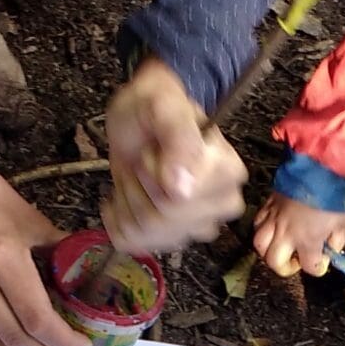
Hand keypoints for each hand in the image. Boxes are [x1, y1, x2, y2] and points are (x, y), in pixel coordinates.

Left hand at [103, 58, 246, 253]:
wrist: (141, 120)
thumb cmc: (156, 106)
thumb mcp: (163, 102)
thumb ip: (177, 134)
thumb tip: (181, 189)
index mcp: (228, 174)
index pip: (178, 200)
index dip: (152, 172)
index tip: (154, 148)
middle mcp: (221, 206)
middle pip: (162, 221)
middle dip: (137, 186)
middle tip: (142, 160)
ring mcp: (197, 227)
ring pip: (145, 234)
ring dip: (127, 199)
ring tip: (135, 173)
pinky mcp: (171, 239)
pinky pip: (132, 243)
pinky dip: (116, 218)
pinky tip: (122, 195)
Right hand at [253, 193, 344, 277]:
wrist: (318, 167)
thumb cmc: (332, 194)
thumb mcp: (342, 222)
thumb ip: (336, 240)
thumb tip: (330, 248)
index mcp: (308, 240)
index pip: (310, 267)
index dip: (317, 267)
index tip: (321, 261)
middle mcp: (287, 233)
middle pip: (274, 262)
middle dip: (284, 267)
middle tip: (295, 261)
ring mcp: (275, 219)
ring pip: (259, 244)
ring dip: (268, 251)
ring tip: (279, 248)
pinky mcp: (269, 205)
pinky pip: (258, 223)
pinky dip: (262, 230)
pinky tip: (272, 228)